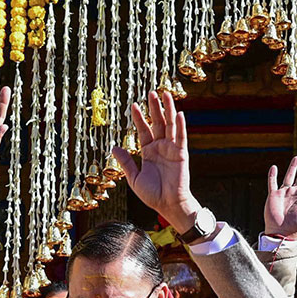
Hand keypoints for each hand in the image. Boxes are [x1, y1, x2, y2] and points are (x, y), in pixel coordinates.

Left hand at [115, 89, 198, 230]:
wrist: (167, 205)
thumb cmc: (152, 194)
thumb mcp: (134, 178)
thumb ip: (126, 162)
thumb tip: (114, 148)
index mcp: (149, 152)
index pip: (144, 130)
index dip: (139, 118)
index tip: (133, 105)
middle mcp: (161, 147)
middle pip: (157, 123)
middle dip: (154, 108)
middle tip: (150, 92)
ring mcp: (172, 149)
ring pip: (170, 125)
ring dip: (168, 110)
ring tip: (164, 94)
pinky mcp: (182, 154)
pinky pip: (181, 137)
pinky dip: (180, 125)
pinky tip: (179, 114)